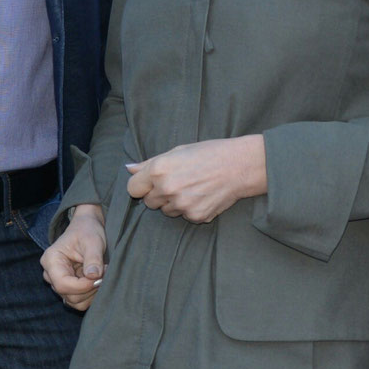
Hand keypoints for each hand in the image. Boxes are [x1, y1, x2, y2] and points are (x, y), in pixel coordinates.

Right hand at [42, 205, 107, 310]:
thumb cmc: (87, 231)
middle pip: (68, 295)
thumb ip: (93, 258)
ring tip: (102, 275)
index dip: (83, 286)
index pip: (62, 284)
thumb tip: (93, 276)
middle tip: (105, 272)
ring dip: (91, 293)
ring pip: (74, 302)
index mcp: (51, 260)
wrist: (87, 227)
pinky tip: (97, 280)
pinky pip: (79, 301)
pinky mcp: (68, 288)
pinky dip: (91, 295)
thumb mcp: (93, 241)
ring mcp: (58, 282)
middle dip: (90, 288)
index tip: (100, 276)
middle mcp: (50, 274)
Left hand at [124, 136, 265, 222]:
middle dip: (159, 195)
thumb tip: (129, 168)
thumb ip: (150, 163)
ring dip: (174, 203)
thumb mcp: (177, 151)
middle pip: (149, 202)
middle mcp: (167, 188)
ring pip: (167, 211)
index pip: (133, 188)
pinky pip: (184, 216)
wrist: (239, 166)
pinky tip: (203, 196)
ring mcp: (181, 205)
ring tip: (192, 188)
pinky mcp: (195, 216)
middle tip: (178, 183)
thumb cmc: (208, 153)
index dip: (141, 186)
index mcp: (159, 169)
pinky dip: (191, 209)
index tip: (149, 184)